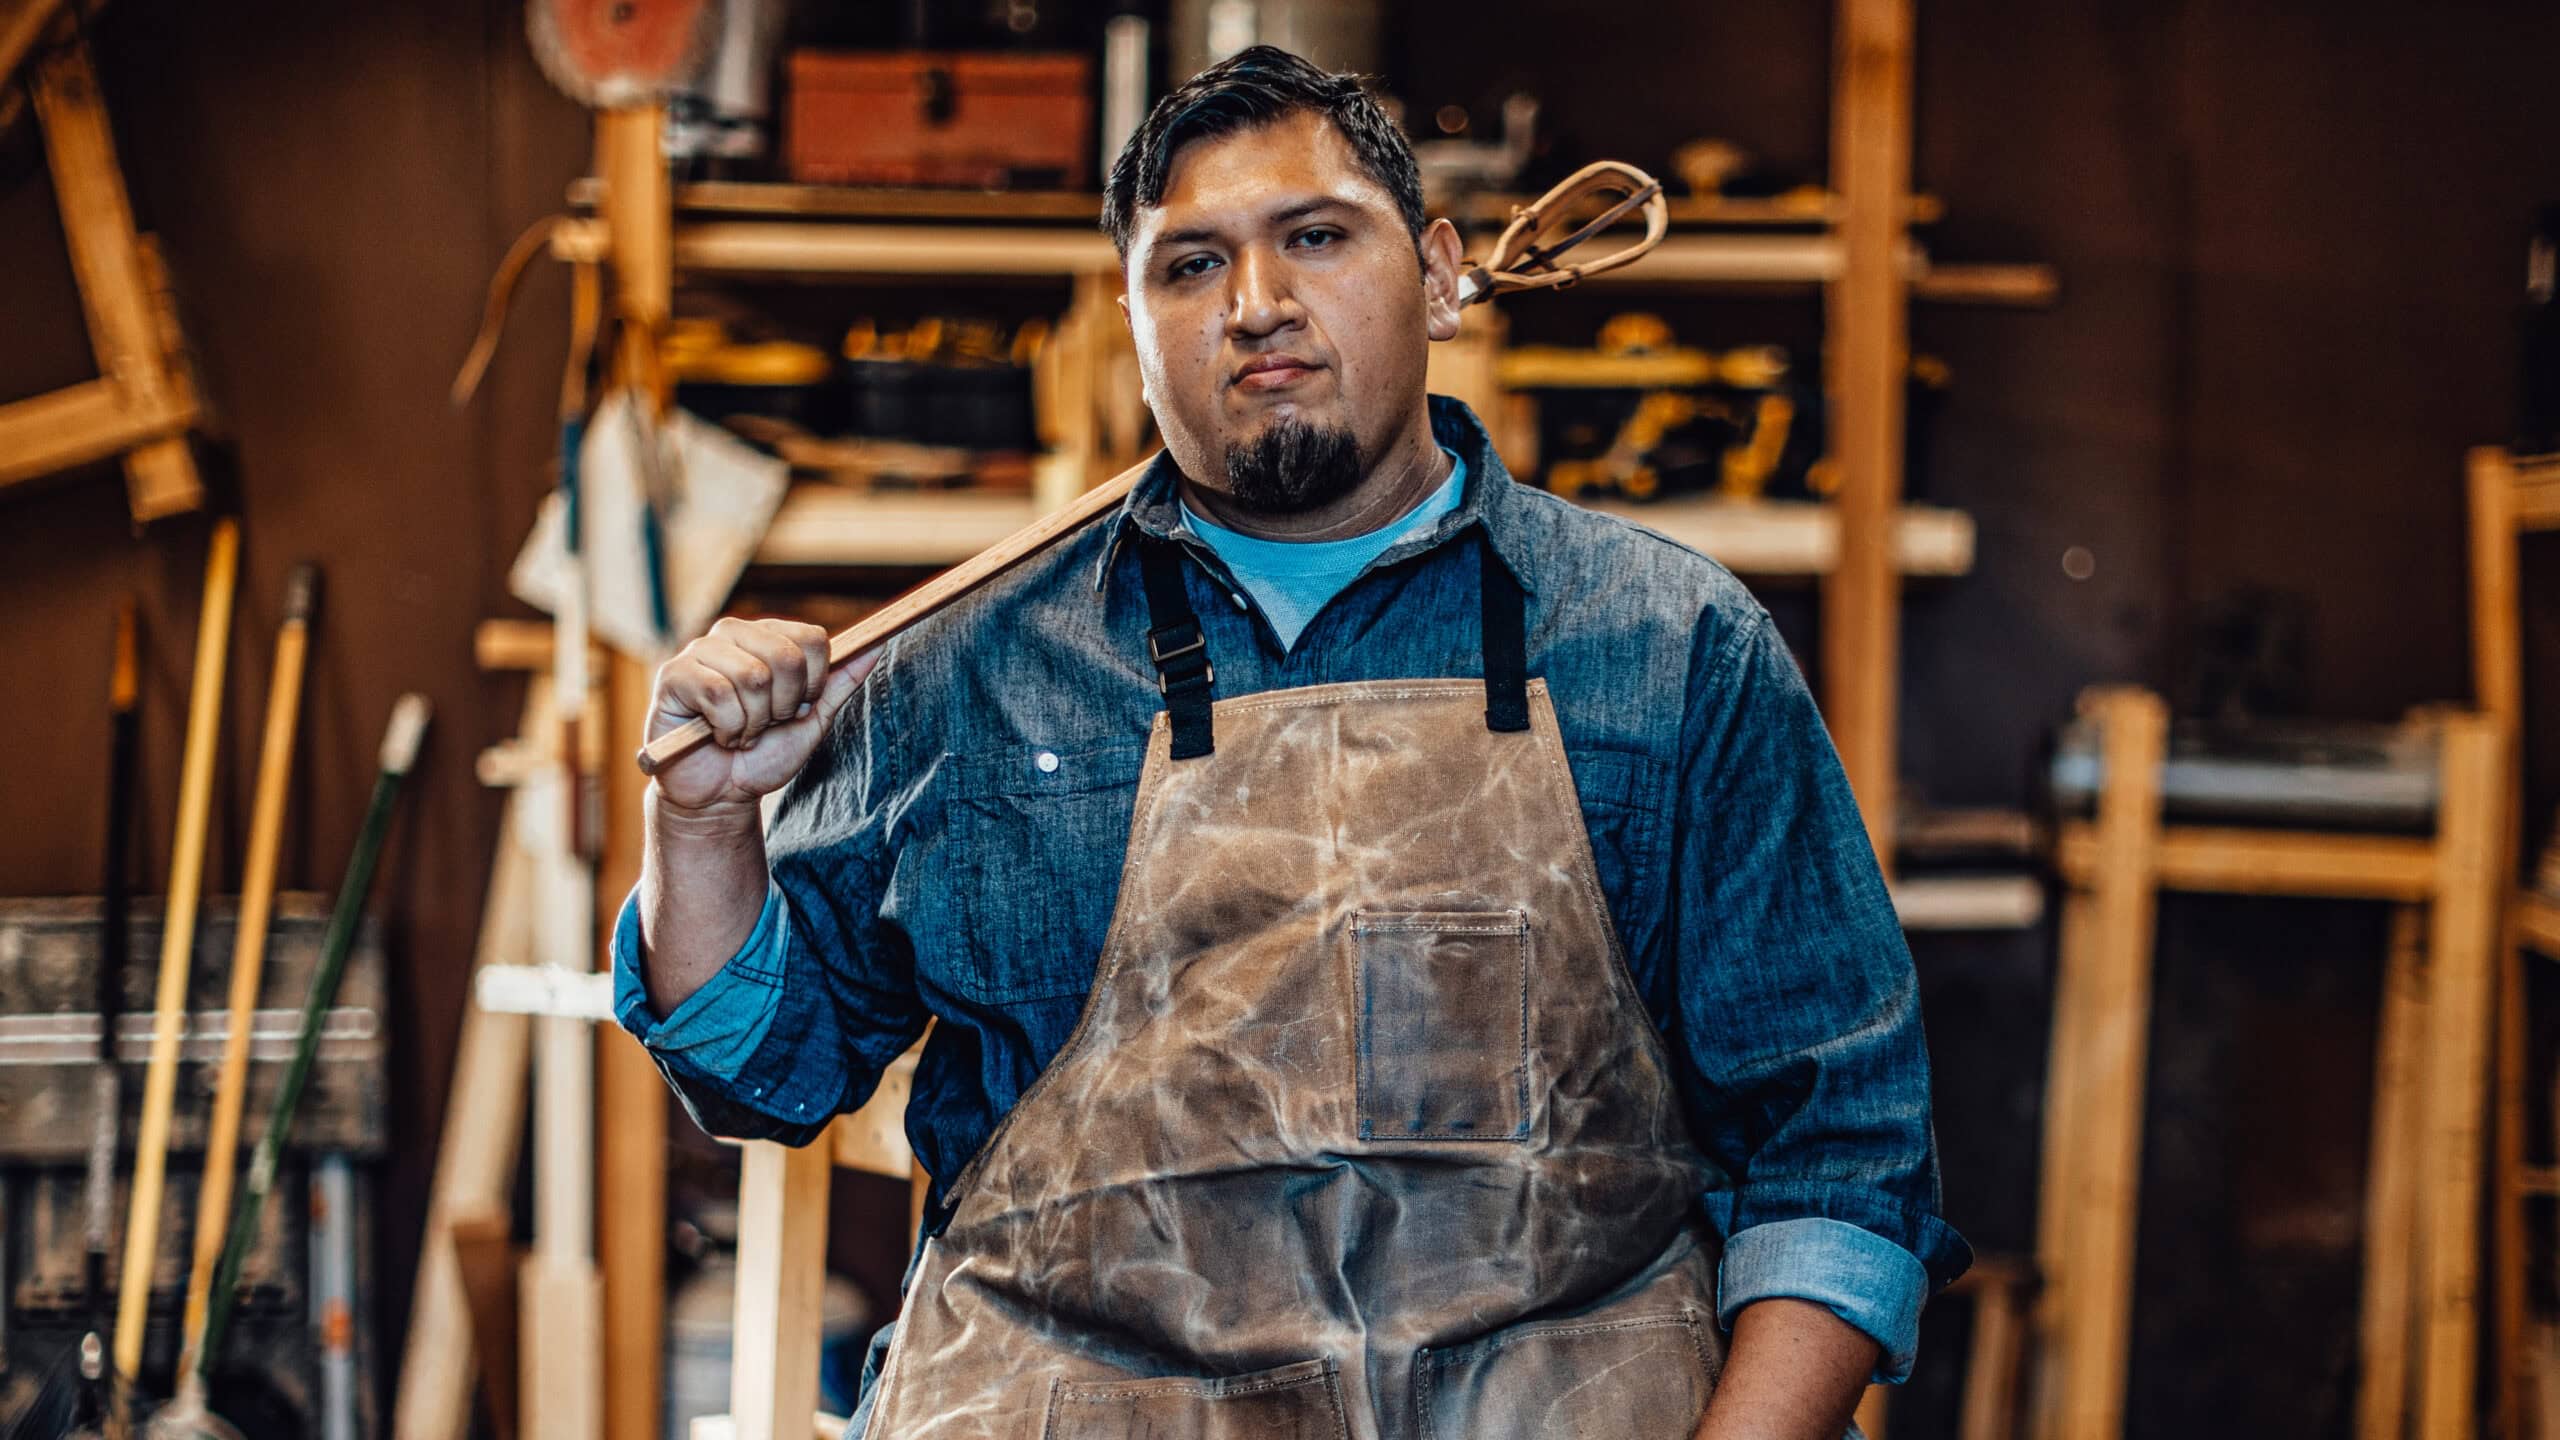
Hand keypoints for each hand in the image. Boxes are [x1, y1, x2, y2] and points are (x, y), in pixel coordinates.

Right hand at [646, 617, 878, 817]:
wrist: (719, 795)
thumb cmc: (762, 755)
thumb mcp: (812, 720)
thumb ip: (841, 682)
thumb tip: (877, 644)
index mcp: (768, 636)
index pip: (812, 638)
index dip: (813, 683)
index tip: (797, 708)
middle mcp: (733, 634)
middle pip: (786, 657)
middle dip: (784, 706)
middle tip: (765, 724)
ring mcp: (700, 651)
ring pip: (753, 677)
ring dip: (753, 722)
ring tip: (740, 732)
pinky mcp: (673, 675)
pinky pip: (718, 694)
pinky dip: (728, 728)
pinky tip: (718, 735)